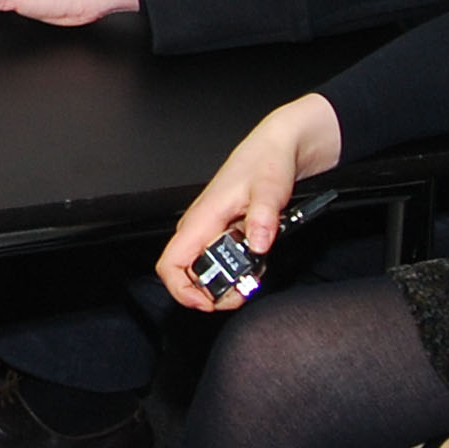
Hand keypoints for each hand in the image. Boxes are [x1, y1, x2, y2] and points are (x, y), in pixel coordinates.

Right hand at [153, 94, 345, 310]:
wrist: (277, 145)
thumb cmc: (266, 160)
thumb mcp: (270, 187)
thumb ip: (264, 216)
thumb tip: (258, 244)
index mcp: (202, 217)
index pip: (171, 264)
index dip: (182, 290)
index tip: (208, 302)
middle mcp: (201, 226)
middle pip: (188, 275)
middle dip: (213, 293)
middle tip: (242, 292)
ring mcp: (212, 229)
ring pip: (206, 270)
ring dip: (228, 282)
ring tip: (254, 277)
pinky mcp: (225, 230)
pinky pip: (223, 259)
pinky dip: (240, 268)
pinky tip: (258, 260)